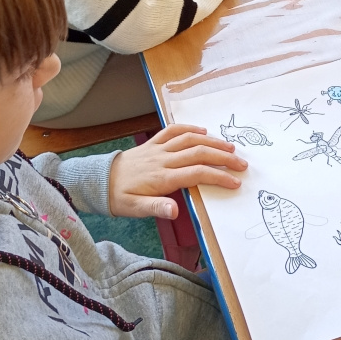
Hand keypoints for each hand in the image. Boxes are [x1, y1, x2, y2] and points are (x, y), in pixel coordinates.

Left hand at [107, 124, 246, 217]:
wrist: (98, 181)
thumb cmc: (118, 198)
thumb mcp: (135, 209)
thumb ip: (156, 208)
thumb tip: (176, 211)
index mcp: (162, 177)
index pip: (197, 174)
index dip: (218, 177)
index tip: (235, 182)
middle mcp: (163, 159)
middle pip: (199, 153)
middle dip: (223, 158)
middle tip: (242, 164)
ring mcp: (158, 149)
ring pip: (190, 140)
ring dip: (212, 141)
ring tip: (230, 148)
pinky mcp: (152, 143)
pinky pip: (173, 131)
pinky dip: (189, 128)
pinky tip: (202, 131)